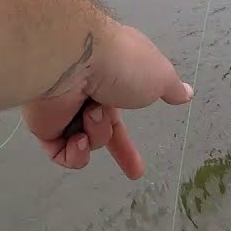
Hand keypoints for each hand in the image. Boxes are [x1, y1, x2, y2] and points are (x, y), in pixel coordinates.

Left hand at [22, 22, 192, 178]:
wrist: (74, 58)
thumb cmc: (122, 64)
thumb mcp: (160, 76)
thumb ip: (172, 89)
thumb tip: (187, 93)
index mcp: (113, 78)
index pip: (124, 109)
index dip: (136, 127)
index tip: (147, 143)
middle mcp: (87, 91)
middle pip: (103, 129)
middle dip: (119, 148)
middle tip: (135, 172)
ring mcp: (64, 107)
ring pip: (88, 141)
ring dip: (97, 133)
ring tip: (92, 114)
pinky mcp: (43, 124)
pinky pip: (61, 153)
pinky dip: (74, 153)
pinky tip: (78, 139)